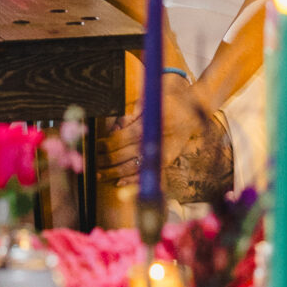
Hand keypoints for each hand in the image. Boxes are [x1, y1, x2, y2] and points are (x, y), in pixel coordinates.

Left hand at [104, 75, 221, 189]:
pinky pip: (146, 174)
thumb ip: (130, 116)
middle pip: (124, 155)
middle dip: (106, 160)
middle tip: (94, 162)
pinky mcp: (165, 161)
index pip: (122, 138)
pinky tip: (119, 183)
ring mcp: (161, 154)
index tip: (97, 146)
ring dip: (114, 172)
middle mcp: (154, 142)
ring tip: (101, 173)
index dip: (107, 144)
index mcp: (149, 125)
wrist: (192, 113)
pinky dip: (132, 180)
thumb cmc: (168, 104)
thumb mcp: (148, 103)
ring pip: (132, 167)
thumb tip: (114, 128)